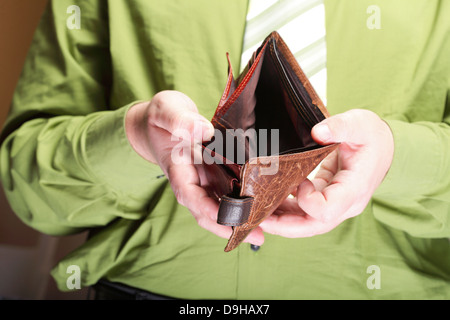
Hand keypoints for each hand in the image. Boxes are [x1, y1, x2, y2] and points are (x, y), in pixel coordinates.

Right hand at [125, 90, 264, 244]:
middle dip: (232, 225)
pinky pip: (232, 190)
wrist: (162, 120)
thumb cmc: (160, 117)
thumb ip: (180, 121)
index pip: (194, 198)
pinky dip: (245, 198)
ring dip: (242, 217)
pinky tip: (266, 203)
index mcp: (179, 172)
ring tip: (268, 227)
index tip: (230, 221)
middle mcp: (194, 182)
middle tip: (259, 236)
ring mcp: (206, 180)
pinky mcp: (217, 173)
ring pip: (223, 204)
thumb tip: (202, 130)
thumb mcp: (165, 112)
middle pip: (211, 211)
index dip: (211, 212)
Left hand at [259, 109, 393, 237]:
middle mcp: (346, 204)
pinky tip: (269, 200)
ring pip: (306, 223)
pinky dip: (286, 209)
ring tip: (256, 211)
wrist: (384, 147)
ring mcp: (336, 204)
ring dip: (281, 220)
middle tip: (257, 217)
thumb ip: (340, 126)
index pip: (326, 211)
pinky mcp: (326, 198)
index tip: (297, 180)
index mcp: (354, 189)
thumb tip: (317, 132)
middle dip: (283, 225)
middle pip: (312, 226)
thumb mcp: (360, 124)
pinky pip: (305, 211)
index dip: (306, 200)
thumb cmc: (372, 136)